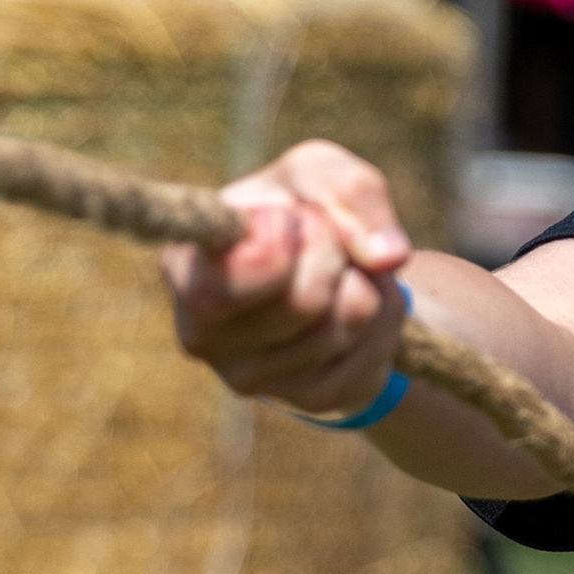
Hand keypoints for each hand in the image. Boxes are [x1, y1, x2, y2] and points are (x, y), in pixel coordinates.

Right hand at [160, 140, 412, 416]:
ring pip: (347, 320)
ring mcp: (252, 378)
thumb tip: (388, 256)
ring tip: (339, 271)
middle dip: (335, 252)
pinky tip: (354, 303)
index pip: (218, 287)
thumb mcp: (319, 173)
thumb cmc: (302, 210)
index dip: (276, 250)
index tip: (288, 220)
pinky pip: (374, 350)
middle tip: (321, 241)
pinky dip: (384, 315)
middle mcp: (202, 334)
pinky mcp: (305, 400)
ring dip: (366, 280)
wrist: (327, 270)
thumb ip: (351, 192)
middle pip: (304, 299)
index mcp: (184, 270)